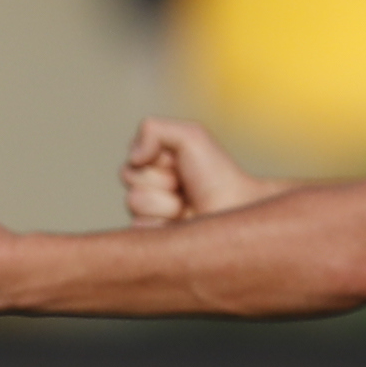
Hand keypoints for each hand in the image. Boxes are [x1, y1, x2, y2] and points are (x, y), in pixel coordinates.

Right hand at [122, 116, 274, 224]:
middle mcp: (150, 186)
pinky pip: (138, 226)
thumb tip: (133, 157)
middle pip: (128, 176)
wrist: (237, 211)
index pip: (133, 157)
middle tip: (185, 186)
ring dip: (164, 203)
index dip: (156, 159)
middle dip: (160, 179)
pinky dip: (161, 223)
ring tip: (186, 207)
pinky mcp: (151, 237)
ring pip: (133, 201)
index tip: (182, 164)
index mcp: (156, 163)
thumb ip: (153, 129)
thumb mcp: (191, 136)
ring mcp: (148, 213)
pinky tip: (182, 224)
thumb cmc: (218, 175)